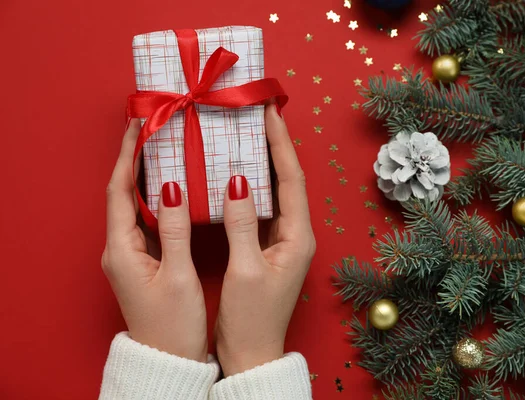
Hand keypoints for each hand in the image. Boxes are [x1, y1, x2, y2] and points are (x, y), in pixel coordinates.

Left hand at [101, 119, 207, 361]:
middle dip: (135, 159)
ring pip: (135, 206)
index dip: (126, 156)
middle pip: (123, 193)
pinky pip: (147, 221)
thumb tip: (173, 187)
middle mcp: (120, 249)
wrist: (167, 361)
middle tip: (154, 130)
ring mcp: (130, 256)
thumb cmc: (173, 325)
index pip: (118, 190)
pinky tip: (175, 189)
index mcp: (122, 250)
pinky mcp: (144, 262)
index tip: (137, 126)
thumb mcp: (178, 276)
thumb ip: (175, 230)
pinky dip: (158, 199)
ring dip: (146, 177)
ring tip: (165, 150)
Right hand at [215, 104, 315, 375]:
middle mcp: (295, 233)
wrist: (252, 352)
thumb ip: (242, 224)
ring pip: (273, 191)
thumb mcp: (246, 270)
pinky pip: (260, 207)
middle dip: (274, 145)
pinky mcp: (266, 247)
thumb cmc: (252, 318)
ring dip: (261, 162)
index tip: (269, 112)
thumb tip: (236, 181)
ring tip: (246, 133)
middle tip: (257, 114)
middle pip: (286, 179)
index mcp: (298, 236)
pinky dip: (249, 186)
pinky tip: (233, 173)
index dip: (281, 143)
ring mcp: (282, 240)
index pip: (292, 179)